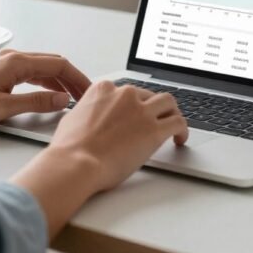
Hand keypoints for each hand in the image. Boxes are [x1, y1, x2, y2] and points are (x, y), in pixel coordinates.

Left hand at [0, 49, 91, 129]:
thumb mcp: (3, 108)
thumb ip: (36, 103)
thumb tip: (63, 100)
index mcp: (16, 62)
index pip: (59, 65)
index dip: (78, 78)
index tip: (89, 92)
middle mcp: (13, 57)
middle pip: (53, 63)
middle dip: (73, 79)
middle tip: (86, 96)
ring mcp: (6, 63)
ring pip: (43, 68)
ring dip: (60, 81)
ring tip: (72, 97)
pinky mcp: (0, 71)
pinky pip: (31, 72)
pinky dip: (46, 82)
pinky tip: (49, 95)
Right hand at [10, 80, 188, 236]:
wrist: (76, 162)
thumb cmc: (70, 148)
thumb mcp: (73, 118)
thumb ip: (87, 112)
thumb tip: (89, 118)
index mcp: (104, 89)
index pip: (127, 91)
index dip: (134, 104)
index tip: (135, 114)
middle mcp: (125, 95)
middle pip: (148, 95)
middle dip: (153, 108)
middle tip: (155, 121)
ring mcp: (141, 111)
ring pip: (168, 102)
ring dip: (171, 113)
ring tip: (173, 126)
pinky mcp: (154, 130)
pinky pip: (178, 122)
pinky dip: (182, 129)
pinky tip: (179, 139)